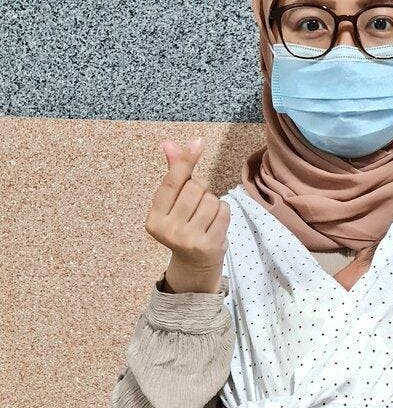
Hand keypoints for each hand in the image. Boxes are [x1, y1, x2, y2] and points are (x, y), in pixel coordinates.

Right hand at [145, 136, 229, 292]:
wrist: (195, 265)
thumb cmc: (183, 226)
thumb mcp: (173, 204)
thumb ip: (173, 175)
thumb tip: (169, 144)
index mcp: (154, 219)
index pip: (172, 183)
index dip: (186, 161)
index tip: (198, 142)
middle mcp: (169, 231)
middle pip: (195, 188)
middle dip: (200, 190)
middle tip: (196, 206)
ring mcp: (189, 240)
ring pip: (211, 199)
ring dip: (212, 202)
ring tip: (205, 217)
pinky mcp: (209, 245)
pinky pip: (223, 211)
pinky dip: (223, 212)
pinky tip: (215, 223)